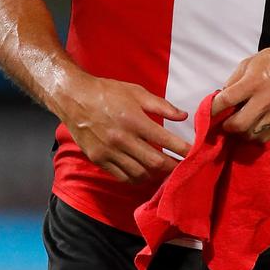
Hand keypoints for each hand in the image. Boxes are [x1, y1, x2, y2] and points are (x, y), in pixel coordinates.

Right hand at [59, 75, 190, 183]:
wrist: (73, 96)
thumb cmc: (106, 91)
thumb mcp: (136, 91)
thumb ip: (161, 105)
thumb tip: (183, 116)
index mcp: (133, 120)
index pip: (166, 141)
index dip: (184, 151)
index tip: (195, 155)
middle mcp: (122, 139)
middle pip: (156, 163)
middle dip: (174, 168)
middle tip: (184, 169)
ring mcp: (109, 151)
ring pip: (140, 174)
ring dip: (156, 176)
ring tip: (165, 173)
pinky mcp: (98, 159)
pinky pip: (123, 177)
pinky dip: (137, 178)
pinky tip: (144, 174)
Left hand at [211, 42, 269, 142]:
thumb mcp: (249, 63)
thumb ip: (233, 81)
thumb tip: (222, 97)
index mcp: (254, 83)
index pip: (227, 100)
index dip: (213, 109)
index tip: (207, 112)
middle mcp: (266, 100)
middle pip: (239, 125)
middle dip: (226, 126)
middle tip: (223, 122)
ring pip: (251, 135)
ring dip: (240, 133)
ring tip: (237, 125)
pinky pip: (265, 138)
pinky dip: (254, 136)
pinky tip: (251, 127)